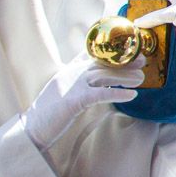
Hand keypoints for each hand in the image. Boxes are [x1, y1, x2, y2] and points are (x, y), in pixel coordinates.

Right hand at [25, 56, 143, 149]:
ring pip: (105, 75)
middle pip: (103, 63)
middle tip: (143, 61)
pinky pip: (101, 93)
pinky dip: (118, 93)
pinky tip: (131, 95)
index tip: (129, 48)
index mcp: (69, 70)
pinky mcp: (74, 99)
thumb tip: (100, 84)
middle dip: (125, 62)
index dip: (111, 51)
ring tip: (141, 79)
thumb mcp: (65, 93)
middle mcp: (71, 73)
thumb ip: (80, 85)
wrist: (32, 128)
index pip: (92, 54)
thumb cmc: (50, 114)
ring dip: (125, 77)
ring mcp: (72, 85)